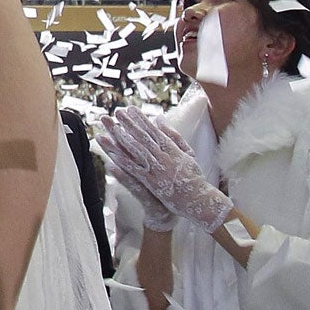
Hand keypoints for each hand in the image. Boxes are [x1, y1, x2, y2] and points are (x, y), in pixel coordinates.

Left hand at [101, 108, 234, 232]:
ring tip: (112, 128)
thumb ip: (174, 136)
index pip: (154, 131)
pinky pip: (136, 171)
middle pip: (144, 138)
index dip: (141, 119)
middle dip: (130, 124)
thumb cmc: (193, 177)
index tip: (130, 108)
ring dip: (123, 139)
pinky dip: (125, 163)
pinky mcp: (152, 183)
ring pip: (138, 151)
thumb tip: (160, 118)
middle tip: (117, 112)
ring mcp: (157, 170)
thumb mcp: (187, 153)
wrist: (198, 200)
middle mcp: (164, 157)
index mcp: (172, 149)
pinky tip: (112, 156)